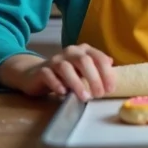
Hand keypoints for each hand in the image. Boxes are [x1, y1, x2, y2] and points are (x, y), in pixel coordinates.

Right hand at [0, 44, 115, 100]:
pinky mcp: (42, 70)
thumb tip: (112, 65)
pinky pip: (49, 75)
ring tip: (85, 97)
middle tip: (100, 94)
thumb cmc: (66, 74)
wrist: (35, 74)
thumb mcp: (83, 70)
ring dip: (77, 83)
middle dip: (94, 78)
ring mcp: (55, 60)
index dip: (106, 73)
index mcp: (84, 50)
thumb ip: (97, 67)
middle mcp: (70, 52)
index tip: (111, 89)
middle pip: (84, 61)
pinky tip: (63, 93)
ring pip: (66, 68)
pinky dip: (57, 84)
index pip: (98, 58)